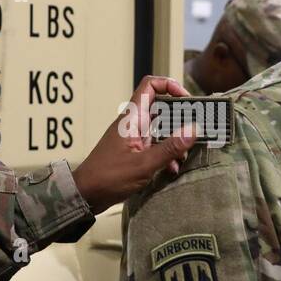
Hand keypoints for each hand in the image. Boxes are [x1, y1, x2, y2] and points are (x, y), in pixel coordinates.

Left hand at [71, 76, 195, 213]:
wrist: (86, 195)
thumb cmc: (107, 177)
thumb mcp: (143, 164)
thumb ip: (169, 148)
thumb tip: (193, 130)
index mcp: (132, 118)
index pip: (150, 86)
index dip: (170, 85)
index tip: (187, 100)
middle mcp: (134, 124)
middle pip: (161, 107)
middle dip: (180, 117)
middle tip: (195, 129)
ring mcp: (134, 137)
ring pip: (161, 129)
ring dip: (175, 140)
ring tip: (184, 155)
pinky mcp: (135, 152)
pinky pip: (156, 145)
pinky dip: (167, 154)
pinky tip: (171, 169)